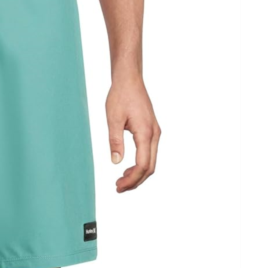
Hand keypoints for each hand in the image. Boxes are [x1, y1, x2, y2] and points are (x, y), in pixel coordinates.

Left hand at [106, 76, 160, 192]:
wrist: (129, 80)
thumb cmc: (120, 96)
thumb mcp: (113, 119)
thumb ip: (115, 141)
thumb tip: (116, 162)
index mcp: (146, 133)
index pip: (142, 165)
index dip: (131, 179)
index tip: (118, 186)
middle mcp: (154, 134)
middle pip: (149, 167)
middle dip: (135, 181)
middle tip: (118, 188)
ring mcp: (154, 133)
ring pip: (150, 162)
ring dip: (137, 174)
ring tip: (121, 181)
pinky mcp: (151, 131)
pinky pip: (149, 154)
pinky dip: (139, 165)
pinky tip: (127, 169)